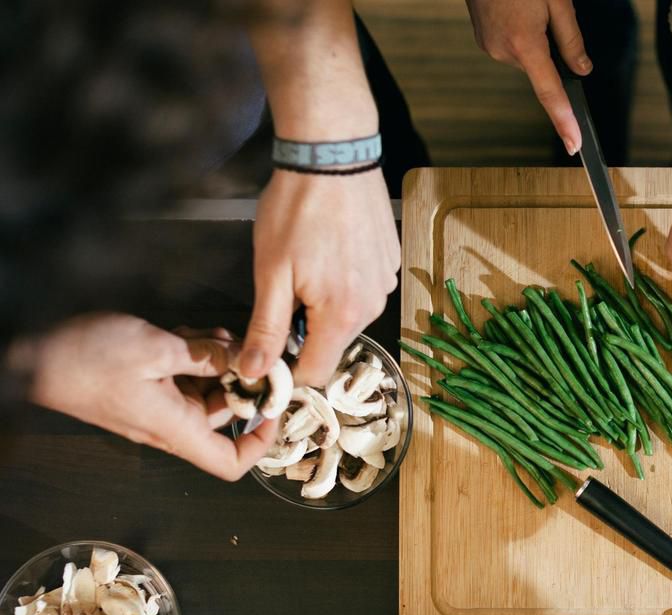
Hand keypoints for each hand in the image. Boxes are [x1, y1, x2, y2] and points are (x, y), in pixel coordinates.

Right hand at [17, 314, 277, 479]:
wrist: (29, 355)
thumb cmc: (86, 358)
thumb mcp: (155, 349)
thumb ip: (205, 356)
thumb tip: (242, 361)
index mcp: (175, 428)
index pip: (230, 463)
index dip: (260, 444)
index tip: (274, 409)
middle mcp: (169, 423)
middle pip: (224, 415)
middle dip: (241, 381)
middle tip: (248, 349)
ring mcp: (156, 404)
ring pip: (205, 389)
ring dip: (217, 362)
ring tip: (214, 335)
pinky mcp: (144, 386)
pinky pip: (182, 377)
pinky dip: (193, 356)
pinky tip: (189, 334)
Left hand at [245, 169, 398, 385]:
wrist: (334, 155)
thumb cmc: (297, 209)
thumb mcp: (271, 272)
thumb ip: (266, 329)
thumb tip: (253, 373)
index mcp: (341, 315)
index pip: (316, 373)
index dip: (287, 370)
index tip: (266, 350)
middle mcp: (372, 306)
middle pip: (332, 344)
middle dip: (305, 332)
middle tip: (282, 291)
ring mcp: (385, 283)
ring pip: (348, 317)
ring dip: (324, 306)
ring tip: (307, 264)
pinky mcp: (389, 262)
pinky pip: (363, 290)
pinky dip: (343, 283)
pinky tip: (329, 250)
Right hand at [466, 0, 589, 154]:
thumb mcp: (557, 1)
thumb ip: (571, 40)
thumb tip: (582, 69)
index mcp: (525, 45)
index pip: (550, 93)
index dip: (564, 121)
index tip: (574, 144)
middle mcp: (503, 51)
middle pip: (541, 69)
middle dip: (550, 51)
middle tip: (547, 14)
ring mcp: (489, 46)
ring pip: (526, 57)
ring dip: (534, 40)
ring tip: (527, 6)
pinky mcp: (483, 39)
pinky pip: (511, 47)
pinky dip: (521, 35)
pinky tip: (516, 11)